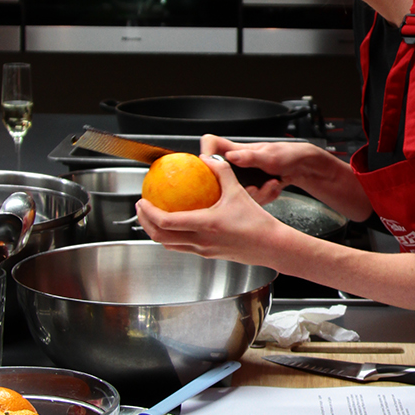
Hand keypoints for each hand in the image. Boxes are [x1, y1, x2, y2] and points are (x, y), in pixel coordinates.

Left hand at [136, 155, 283, 265]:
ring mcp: (203, 251)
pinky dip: (172, 236)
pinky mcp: (208, 255)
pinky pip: (183, 246)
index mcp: (205, 225)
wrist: (271, 246)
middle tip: (142, 208)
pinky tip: (178, 225)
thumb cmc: (258, 223)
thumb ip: (222, 173)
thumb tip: (208, 159)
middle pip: (160, 237)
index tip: (143, 201)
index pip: (166, 222)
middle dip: (145, 224)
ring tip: (154, 217)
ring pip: (170, 245)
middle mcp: (201, 241)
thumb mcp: (238, 192)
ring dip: (157, 232)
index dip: (149, 213)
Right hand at [200, 135, 371, 221]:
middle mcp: (240, 161)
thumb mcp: (274, 156)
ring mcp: (248, 174)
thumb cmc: (296, 155)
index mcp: (240, 148)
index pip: (211, 144)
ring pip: (237, 190)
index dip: (205, 155)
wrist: (311, 169)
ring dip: (257, 194)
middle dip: (237, 187)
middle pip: (221, 175)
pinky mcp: (256, 186)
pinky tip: (275, 189)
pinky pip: (251, 197)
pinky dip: (264, 196)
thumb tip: (232, 156)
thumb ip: (252, 156)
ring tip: (272, 187)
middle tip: (256, 188)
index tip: (209, 169)